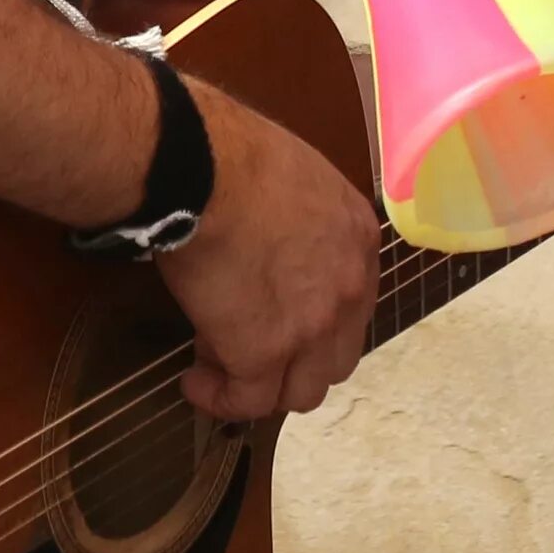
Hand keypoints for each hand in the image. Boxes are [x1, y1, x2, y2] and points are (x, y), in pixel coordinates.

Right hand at [158, 79, 378, 422]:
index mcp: (356, 238)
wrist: (203, 168)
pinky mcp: (262, 352)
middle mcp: (349, 288)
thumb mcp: (290, 176)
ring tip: (219, 369)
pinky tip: (196, 385)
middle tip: (246, 344)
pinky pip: (248, 400)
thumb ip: (294, 217)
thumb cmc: (229, 152)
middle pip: (336, 356)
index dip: (309, 317)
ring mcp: (312, 326)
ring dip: (262, 387)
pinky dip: (221, 400)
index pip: (350, 302)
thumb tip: (259, 233)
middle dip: (294, 361)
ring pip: (302, 390)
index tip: (270, 313)